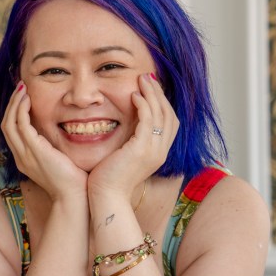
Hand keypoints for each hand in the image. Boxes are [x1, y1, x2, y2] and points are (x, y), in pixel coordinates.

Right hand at [1, 82, 86, 201]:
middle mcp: (20, 156)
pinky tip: (29, 100)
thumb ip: (55, 147)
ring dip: (15, 103)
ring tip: (23, 89)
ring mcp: (24, 154)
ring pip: (9, 123)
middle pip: (6, 125)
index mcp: (25, 159)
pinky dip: (22, 110)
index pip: (12, 131)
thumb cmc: (73, 181)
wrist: (74, 198)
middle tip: (21, 87)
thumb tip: (63, 132)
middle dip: (12, 104)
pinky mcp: (33, 151)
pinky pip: (21, 125)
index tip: (24, 97)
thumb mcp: (60, 161)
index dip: (15, 112)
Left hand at [88, 73, 178, 205]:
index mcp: (158, 153)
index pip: (169, 122)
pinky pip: (148, 121)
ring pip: (160, 115)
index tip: (151, 88)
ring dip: (152, 94)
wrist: (106, 198)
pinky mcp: (142, 150)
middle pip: (169, 115)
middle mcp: (160, 151)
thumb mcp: (123, 158)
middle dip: (159, 94)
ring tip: (142, 79)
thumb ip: (129, 142)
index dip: (162, 103)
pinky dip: (143, 106)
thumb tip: (125, 128)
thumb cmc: (109, 180)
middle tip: (148, 77)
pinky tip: (134, 95)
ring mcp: (154, 151)